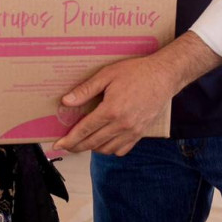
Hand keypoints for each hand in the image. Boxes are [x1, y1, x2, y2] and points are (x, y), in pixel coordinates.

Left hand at [51, 55, 176, 155]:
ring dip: (92, 148)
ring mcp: (133, 131)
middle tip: (65, 146)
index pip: (84, 130)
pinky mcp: (141, 133)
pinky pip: (122, 150)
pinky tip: (104, 142)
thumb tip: (66, 101)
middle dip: (76, 146)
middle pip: (93, 143)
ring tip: (83, 141)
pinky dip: (110, 149)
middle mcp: (122, 125)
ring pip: (107, 149)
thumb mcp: (107, 75)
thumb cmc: (135, 72)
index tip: (57, 145)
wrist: (163, 76)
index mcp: (111, 110)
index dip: (69, 139)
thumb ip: (86, 90)